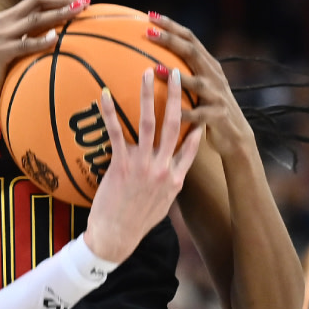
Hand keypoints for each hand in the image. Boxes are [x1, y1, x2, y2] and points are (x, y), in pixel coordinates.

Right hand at [0, 0, 89, 112]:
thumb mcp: (14, 49)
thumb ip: (29, 37)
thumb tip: (58, 33)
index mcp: (6, 18)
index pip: (35, 0)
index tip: (80, 0)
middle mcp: (2, 22)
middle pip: (36, 2)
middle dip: (61, 1)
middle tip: (83, 3)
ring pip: (33, 19)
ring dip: (57, 14)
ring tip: (76, 14)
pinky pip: (24, 44)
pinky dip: (41, 41)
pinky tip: (56, 39)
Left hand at [84, 67, 202, 263]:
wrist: (116, 237)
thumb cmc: (136, 221)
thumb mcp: (163, 205)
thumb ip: (169, 183)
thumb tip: (170, 170)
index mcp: (175, 179)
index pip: (192, 146)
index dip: (197, 123)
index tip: (202, 102)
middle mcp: (163, 169)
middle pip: (174, 125)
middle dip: (176, 96)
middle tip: (176, 72)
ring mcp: (143, 166)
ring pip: (149, 123)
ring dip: (148, 95)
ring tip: (147, 72)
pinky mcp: (122, 165)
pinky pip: (117, 133)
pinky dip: (111, 112)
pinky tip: (106, 94)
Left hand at [144, 13, 253, 159]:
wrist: (236, 136)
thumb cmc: (208, 108)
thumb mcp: (198, 86)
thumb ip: (181, 71)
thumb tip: (148, 58)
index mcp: (208, 65)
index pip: (189, 38)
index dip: (171, 26)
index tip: (149, 15)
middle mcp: (214, 76)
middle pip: (192, 52)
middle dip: (170, 40)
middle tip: (148, 32)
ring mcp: (217, 95)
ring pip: (197, 83)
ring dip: (175, 76)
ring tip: (156, 69)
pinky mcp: (218, 116)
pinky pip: (199, 115)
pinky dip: (185, 113)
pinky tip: (170, 113)